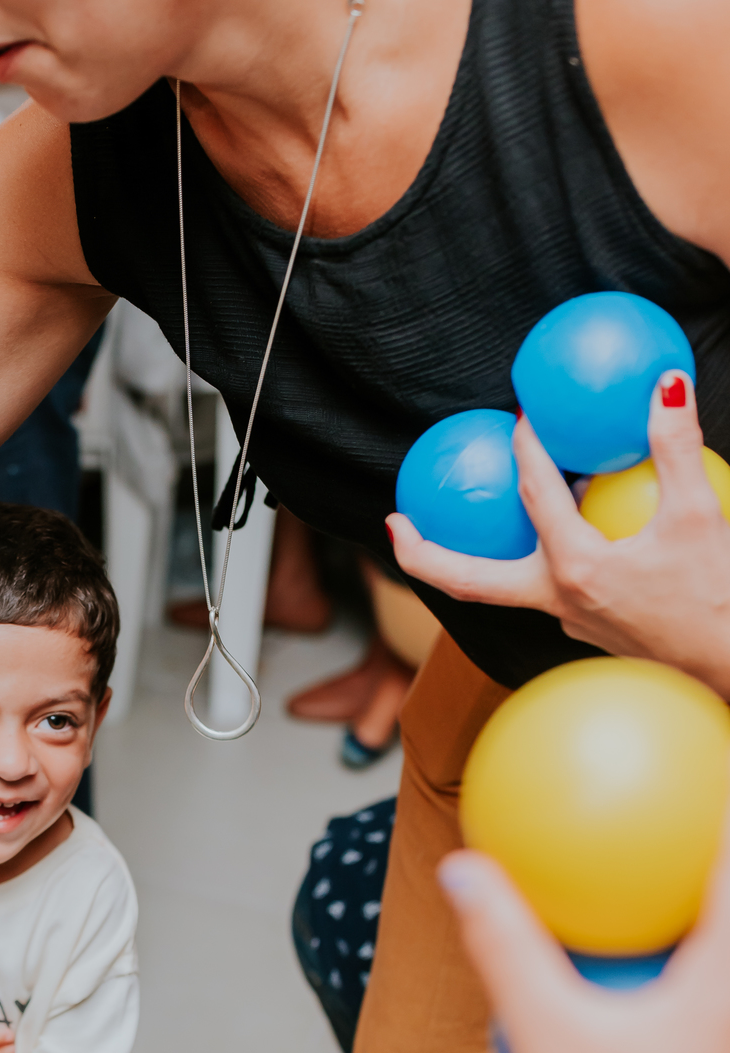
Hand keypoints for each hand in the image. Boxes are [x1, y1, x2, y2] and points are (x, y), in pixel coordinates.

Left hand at [388, 372, 729, 697]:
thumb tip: (664, 385)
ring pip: (503, 588)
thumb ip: (676, 447)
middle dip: (421, 553)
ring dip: (477, 555)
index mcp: (575, 570)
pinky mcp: (587, 629)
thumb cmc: (718, 600)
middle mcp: (557, 602)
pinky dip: (533, 560)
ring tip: (465, 521)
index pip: (536, 496)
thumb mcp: (699, 516)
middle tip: (394, 523)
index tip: (520, 415)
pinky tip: (557, 534)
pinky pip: (544, 590)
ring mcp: (568, 622)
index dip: (528, 448)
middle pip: (467, 580)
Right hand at [438, 811, 729, 1052]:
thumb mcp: (541, 1033)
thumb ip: (504, 942)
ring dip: (710, 934)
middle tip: (689, 835)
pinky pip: (721, 1017)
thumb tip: (460, 868)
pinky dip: (701, 984)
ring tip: (686, 908)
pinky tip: (675, 982)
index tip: (699, 769)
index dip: (719, 822)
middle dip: (715, 877)